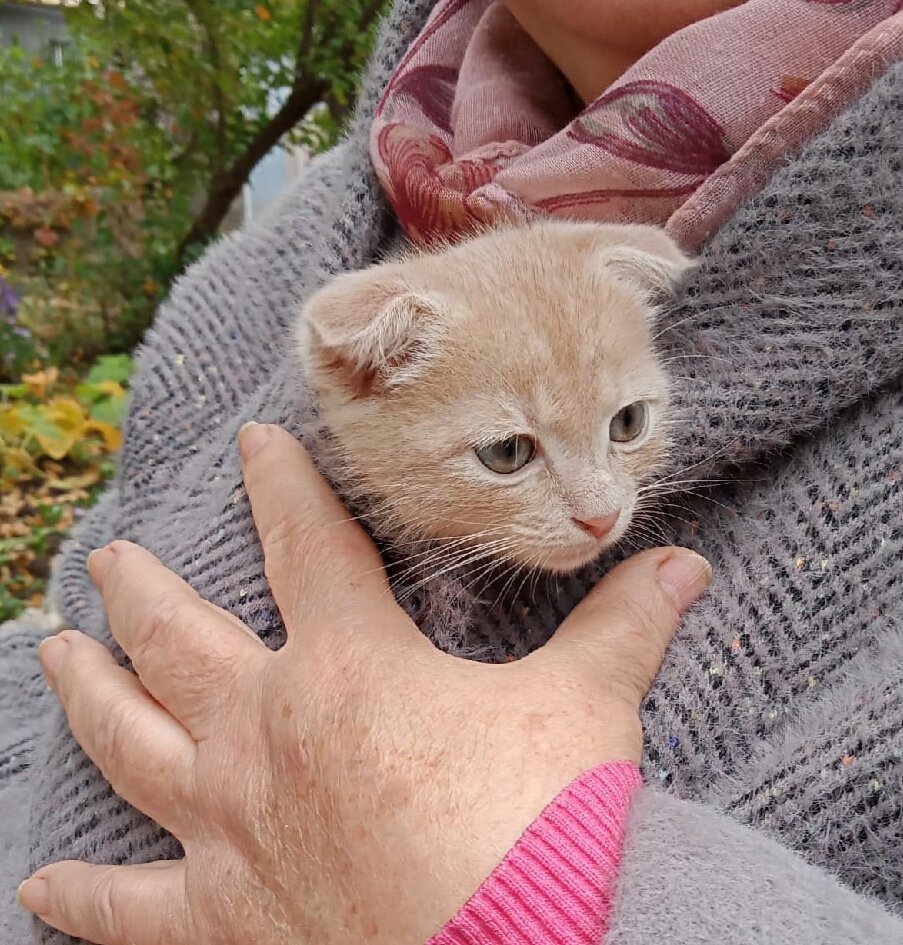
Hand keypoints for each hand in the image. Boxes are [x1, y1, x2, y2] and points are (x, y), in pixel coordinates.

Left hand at [19, 423, 709, 944]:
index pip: (303, 543)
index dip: (279, 483)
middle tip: (107, 560)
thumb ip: (625, 624)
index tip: (253, 442)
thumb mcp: (587, 706)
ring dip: (88, 694)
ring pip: (130, 742)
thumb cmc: (543, 822)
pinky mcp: (225, 918)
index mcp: (347, 667)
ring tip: (54, 654)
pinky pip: (130, 908)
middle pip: (178, 638)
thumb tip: (685, 565)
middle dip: (140, 591)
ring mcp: (232, 826)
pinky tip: (41, 883)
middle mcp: (266, 733)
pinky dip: (85, 894)